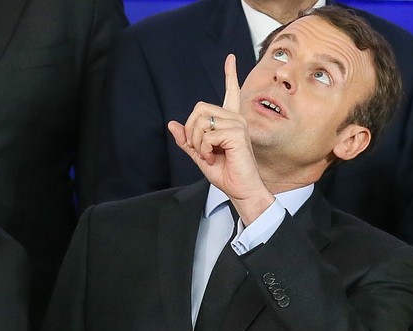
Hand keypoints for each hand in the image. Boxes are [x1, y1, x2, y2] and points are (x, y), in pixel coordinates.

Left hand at [167, 54, 273, 223]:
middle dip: (191, 131)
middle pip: (199, 109)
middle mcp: (236, 119)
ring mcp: (238, 125)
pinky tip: (214, 157)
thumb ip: (187, 140)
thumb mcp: (200, 155)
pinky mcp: (237, 134)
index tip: (230, 58)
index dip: (230, 74)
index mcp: (230, 121)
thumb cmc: (226, 174)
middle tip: (201, 150)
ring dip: (197, 142)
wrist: (241, 190)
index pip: (231, 92)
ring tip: (209, 155)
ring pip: (200, 122)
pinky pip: (207, 134)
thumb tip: (172, 124)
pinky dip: (204, 149)